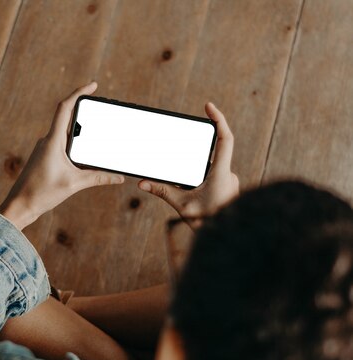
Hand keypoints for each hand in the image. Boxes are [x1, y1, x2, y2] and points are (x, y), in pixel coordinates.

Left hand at [0, 82, 124, 229]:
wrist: (19, 205)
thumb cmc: (41, 194)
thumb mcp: (74, 184)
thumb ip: (98, 178)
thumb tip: (118, 177)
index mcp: (52, 141)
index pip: (65, 108)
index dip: (79, 92)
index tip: (93, 85)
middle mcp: (47, 141)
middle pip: (68, 118)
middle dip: (84, 113)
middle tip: (101, 109)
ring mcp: (45, 148)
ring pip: (65, 133)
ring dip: (80, 131)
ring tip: (97, 132)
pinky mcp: (44, 157)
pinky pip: (62, 145)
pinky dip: (74, 145)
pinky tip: (84, 154)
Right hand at [138, 102, 238, 218]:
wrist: (227, 241)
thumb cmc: (208, 224)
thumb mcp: (182, 206)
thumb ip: (162, 191)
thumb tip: (142, 183)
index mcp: (221, 173)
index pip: (224, 139)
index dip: (218, 119)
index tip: (208, 106)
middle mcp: (228, 175)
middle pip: (213, 152)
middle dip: (197, 154)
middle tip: (186, 159)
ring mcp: (229, 182)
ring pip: (212, 167)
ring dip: (198, 171)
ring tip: (189, 187)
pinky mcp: (227, 190)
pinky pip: (214, 177)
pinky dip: (201, 179)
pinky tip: (193, 191)